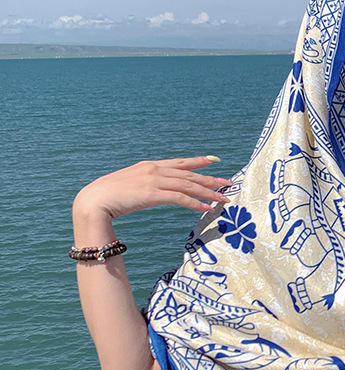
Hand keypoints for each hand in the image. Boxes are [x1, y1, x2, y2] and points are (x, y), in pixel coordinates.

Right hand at [74, 156, 232, 222]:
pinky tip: (207, 208)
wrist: (93, 200)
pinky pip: (180, 198)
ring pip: (188, 186)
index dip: (197, 162)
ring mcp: (154, 180)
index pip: (179, 163)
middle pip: (189, 174)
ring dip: (208, 193)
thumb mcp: (130, 184)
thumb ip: (145, 183)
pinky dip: (195, 203)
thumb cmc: (108, 196)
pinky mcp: (153, 194)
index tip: (212, 161)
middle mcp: (155, 170)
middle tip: (227, 183)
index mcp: (150, 166)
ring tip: (223, 199)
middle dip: (210, 179)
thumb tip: (154, 190)